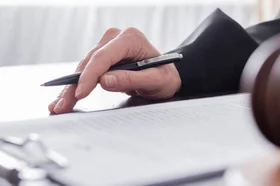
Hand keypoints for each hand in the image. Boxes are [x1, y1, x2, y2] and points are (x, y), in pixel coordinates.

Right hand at [48, 28, 180, 113]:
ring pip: (84, 66)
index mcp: (131, 39)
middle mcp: (117, 38)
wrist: (167, 76)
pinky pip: (86, 70)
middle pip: (90, 62)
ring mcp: (108, 45)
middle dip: (75, 85)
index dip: (90, 76)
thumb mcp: (156, 81)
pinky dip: (76, 85)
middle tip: (64, 105)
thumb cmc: (165, 77)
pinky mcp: (102, 55)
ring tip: (60, 105)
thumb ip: (132, 80)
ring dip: (71, 87)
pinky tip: (65, 97)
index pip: (104, 57)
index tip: (81, 93)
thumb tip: (105, 80)